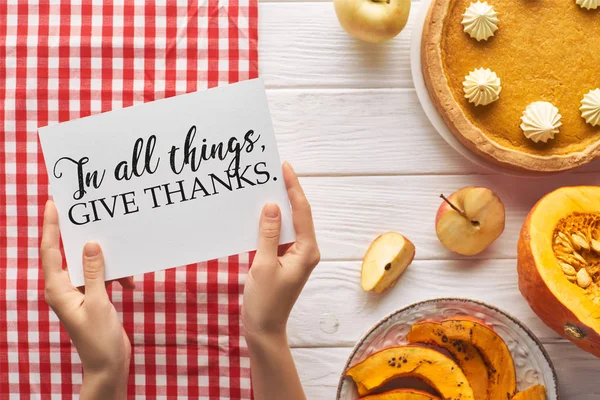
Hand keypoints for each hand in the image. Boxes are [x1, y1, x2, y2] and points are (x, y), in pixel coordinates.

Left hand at [40, 200, 133, 399]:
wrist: (108, 365)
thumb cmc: (99, 339)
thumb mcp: (98, 303)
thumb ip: (94, 273)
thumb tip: (90, 244)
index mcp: (58, 289)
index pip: (50, 251)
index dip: (50, 226)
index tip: (53, 204)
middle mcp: (64, 288)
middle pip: (70, 253)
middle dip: (84, 238)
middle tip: (92, 216)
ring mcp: (79, 292)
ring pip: (91, 264)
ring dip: (108, 263)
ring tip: (123, 268)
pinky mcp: (93, 297)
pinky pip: (102, 276)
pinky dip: (116, 276)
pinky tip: (128, 285)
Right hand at [243, 162, 320, 337]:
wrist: (264, 328)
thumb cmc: (265, 302)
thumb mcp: (263, 265)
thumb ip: (268, 234)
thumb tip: (272, 207)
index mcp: (306, 251)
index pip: (302, 212)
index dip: (293, 187)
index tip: (285, 168)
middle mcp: (306, 251)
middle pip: (298, 215)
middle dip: (287, 193)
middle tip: (274, 171)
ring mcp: (297, 256)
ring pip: (289, 224)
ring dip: (279, 207)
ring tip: (267, 187)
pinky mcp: (286, 260)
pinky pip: (281, 235)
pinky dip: (271, 223)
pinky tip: (260, 213)